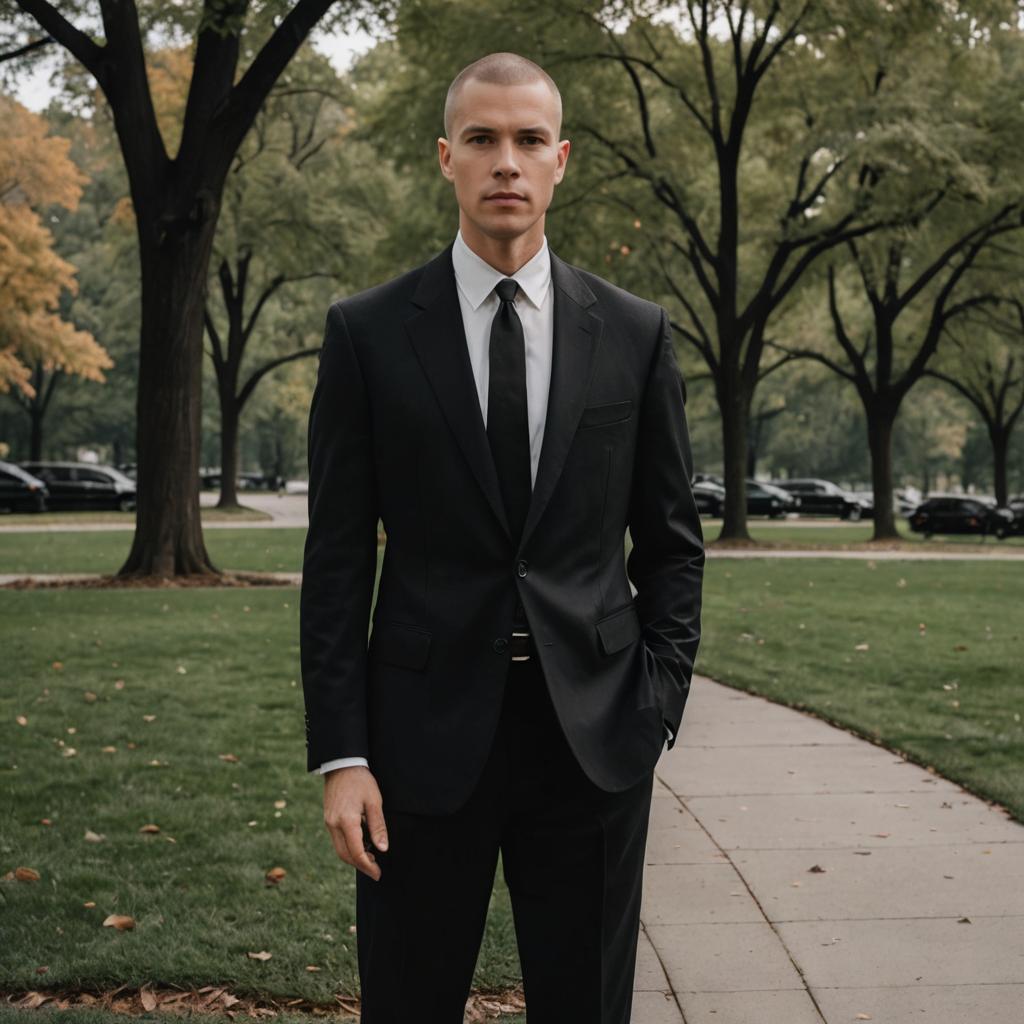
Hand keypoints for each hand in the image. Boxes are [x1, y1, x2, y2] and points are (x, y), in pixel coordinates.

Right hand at [323, 765, 388, 880]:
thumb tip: (383, 848)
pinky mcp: (328, 818)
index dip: (368, 866)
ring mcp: (328, 822)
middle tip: (375, 870)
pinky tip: (361, 844)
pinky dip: (349, 847)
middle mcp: (334, 824)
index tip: (378, 873)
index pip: (356, 852)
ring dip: (354, 857)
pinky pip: (337, 839)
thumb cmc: (360, 781)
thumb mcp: (374, 801)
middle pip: (345, 855)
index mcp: (346, 821)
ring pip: (339, 849)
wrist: (341, 764)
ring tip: (371, 858)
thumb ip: (378, 826)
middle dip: (360, 865)